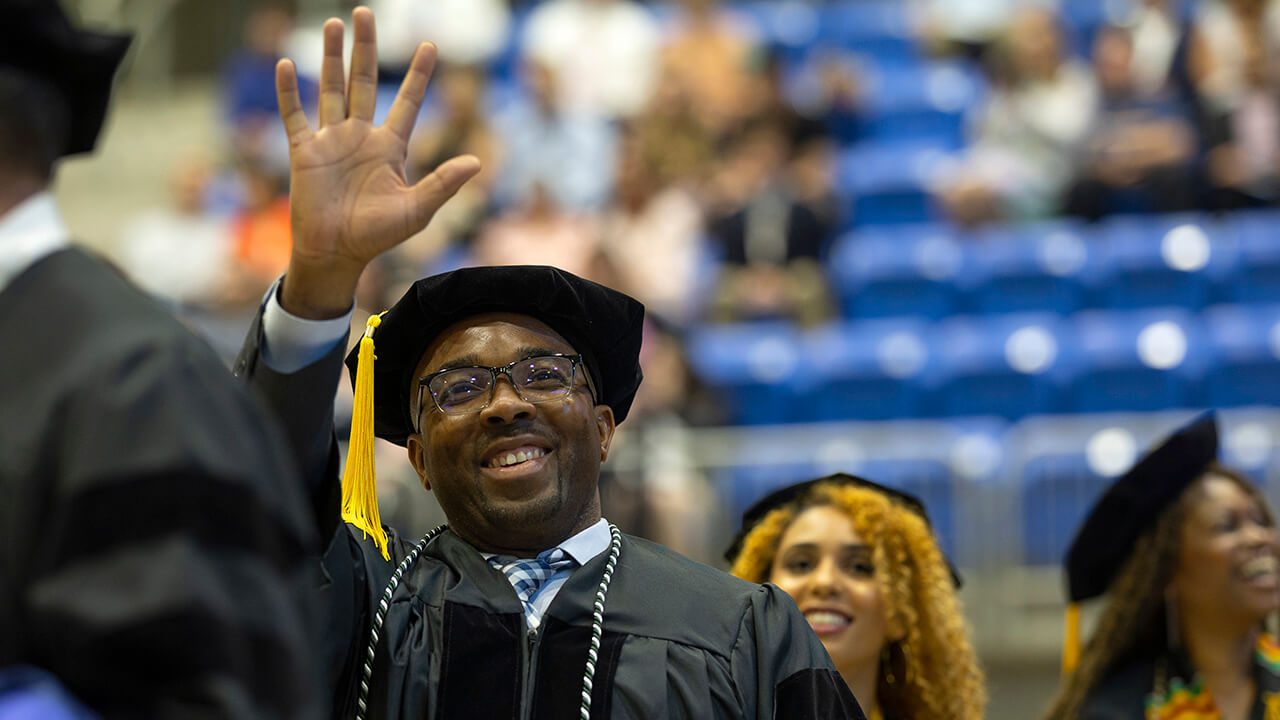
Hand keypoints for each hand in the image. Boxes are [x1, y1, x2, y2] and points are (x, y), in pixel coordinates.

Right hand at [276, 6, 480, 317]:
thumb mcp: (416, 211)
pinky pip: (296, 115)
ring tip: (333, 25)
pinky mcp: (304, 152)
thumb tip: (476, 162)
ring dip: (330, 57)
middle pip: (364, 82)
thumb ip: (443, 184)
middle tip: (365, 13)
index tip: (431, 45)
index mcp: (390, 147)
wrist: (336, 254)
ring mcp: (331, 141)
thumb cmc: (377, 236)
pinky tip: (288, 64)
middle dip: (365, 48)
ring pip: (331, 89)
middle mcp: (361, 136)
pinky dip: (290, 92)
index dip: (419, 76)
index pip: (408, 102)